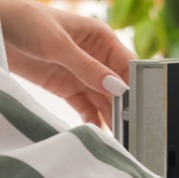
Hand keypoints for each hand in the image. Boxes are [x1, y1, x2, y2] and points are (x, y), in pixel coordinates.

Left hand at [0, 0, 135, 125]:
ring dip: (110, 118)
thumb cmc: (23, 21)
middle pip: (118, 87)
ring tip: (119, 138)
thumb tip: (118, 88)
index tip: (138, 109)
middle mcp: (97, 57)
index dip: (135, 87)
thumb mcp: (57, 44)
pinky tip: (98, 133)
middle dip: (124, 107)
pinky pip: (86, 107)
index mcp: (102, 39)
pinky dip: (92, 120)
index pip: (128, 66)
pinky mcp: (67, 88)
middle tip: (130, 130)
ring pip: (104, 100)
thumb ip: (88, 68)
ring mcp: (82, 74)